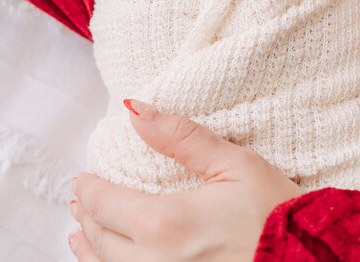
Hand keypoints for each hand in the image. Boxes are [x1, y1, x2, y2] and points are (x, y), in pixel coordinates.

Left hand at [69, 100, 303, 260]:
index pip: (104, 204)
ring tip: (80, 235)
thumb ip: (180, 137)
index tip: (82, 180)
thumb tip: (135, 111)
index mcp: (164, 223)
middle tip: (81, 201)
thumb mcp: (234, 164)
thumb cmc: (278, 216)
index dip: (88, 189)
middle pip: (100, 239)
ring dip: (90, 250)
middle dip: (86, 216)